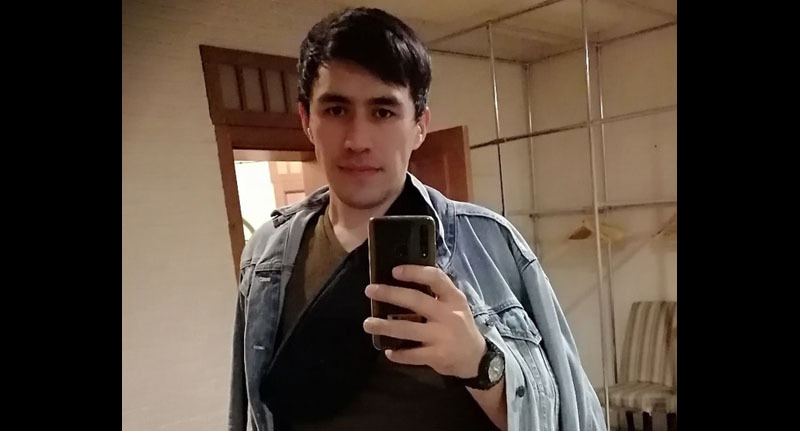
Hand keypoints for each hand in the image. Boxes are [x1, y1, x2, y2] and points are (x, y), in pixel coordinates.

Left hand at [363, 265, 485, 378]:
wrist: (477, 358)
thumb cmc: (460, 326)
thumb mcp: (456, 305)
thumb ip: (437, 294)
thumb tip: (405, 282)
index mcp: (453, 298)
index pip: (435, 278)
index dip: (414, 272)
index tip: (395, 271)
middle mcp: (448, 315)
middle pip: (416, 300)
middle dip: (390, 294)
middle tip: (370, 290)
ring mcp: (442, 336)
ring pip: (407, 329)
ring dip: (384, 326)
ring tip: (368, 323)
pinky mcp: (437, 356)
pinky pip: (411, 354)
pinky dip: (397, 353)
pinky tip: (387, 350)